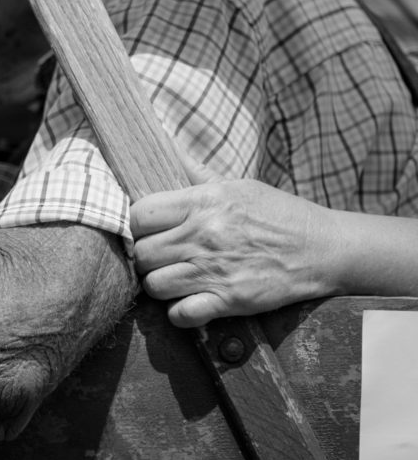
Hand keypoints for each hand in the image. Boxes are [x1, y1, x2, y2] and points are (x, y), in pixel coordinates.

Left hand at [130, 157, 335, 326]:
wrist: (324, 248)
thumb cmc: (278, 213)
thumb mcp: (237, 185)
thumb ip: (195, 172)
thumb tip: (164, 145)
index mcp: (203, 202)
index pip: (140, 214)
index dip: (135, 225)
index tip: (144, 230)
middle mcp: (203, 235)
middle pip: (141, 253)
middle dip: (144, 257)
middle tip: (159, 257)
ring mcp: (215, 270)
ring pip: (154, 284)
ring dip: (159, 284)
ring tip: (172, 278)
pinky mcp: (229, 300)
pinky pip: (180, 314)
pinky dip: (178, 312)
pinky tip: (188, 302)